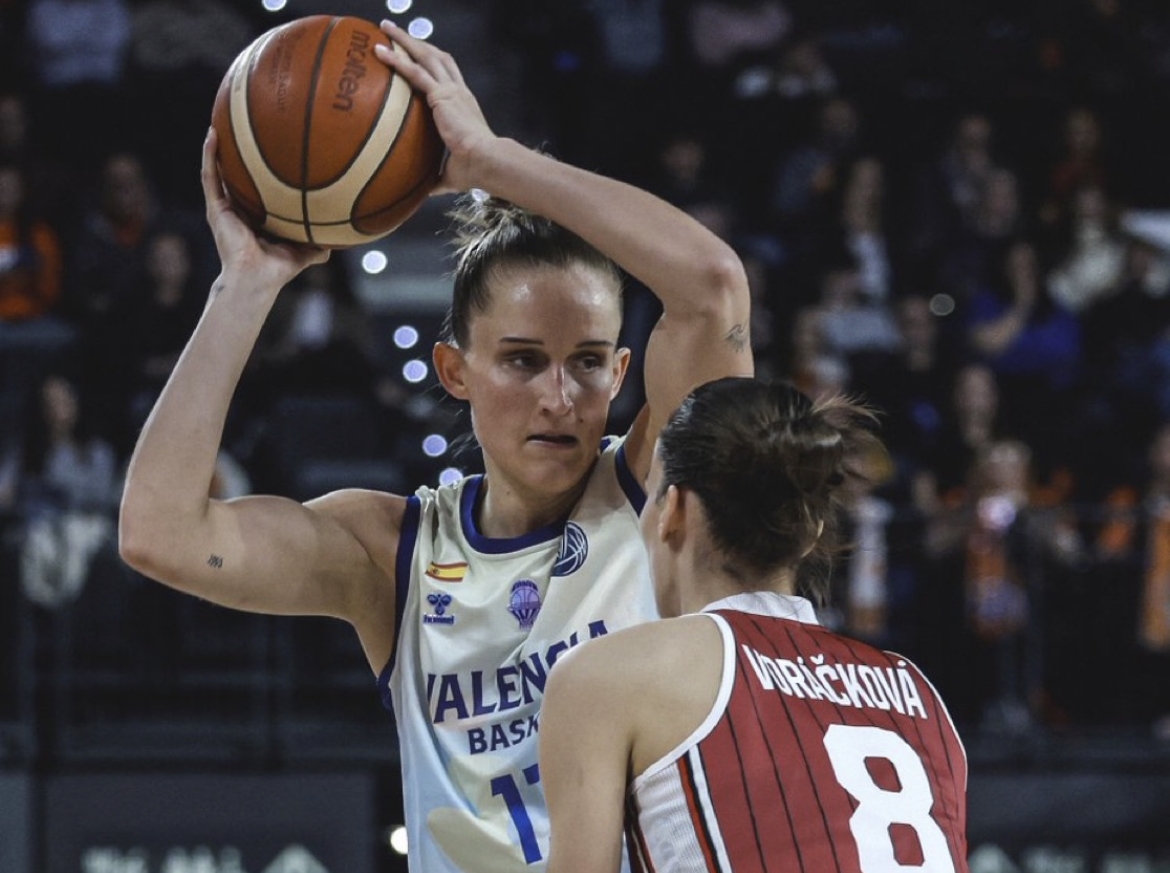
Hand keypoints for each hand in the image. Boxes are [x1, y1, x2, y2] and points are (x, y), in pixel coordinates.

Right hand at [201, 128, 328, 291]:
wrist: (257, 279)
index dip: (260, 170)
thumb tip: (340, 241)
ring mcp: (225, 207)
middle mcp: (239, 209)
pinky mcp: (215, 208)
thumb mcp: (305, 251)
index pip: (257, 187)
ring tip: (220, 119)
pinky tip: (213, 134)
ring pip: (218, 170)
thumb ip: (319, 245)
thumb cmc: (278, 269)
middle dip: (238, 152)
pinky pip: (210, 176)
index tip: (269, 147)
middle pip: (237, 174)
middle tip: (243, 125)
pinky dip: (210, 155)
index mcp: (257, 216)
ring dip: (217, 146)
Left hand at [374, 22, 497, 194]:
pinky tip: (380, 53)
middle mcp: (458, 92)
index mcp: (463, 105)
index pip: (448, 76)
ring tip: (386, 29)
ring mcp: (451, 90)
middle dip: (417, 43)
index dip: (433, 63)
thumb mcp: (452, 174)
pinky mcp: (442, 95)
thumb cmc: (475, 170)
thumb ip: (438, 178)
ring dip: (405, 40)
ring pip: (426, 55)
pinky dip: (397, 59)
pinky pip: (415, 72)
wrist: (487, 161)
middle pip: (437, 57)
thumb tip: (424, 192)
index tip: (419, 56)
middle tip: (396, 33)